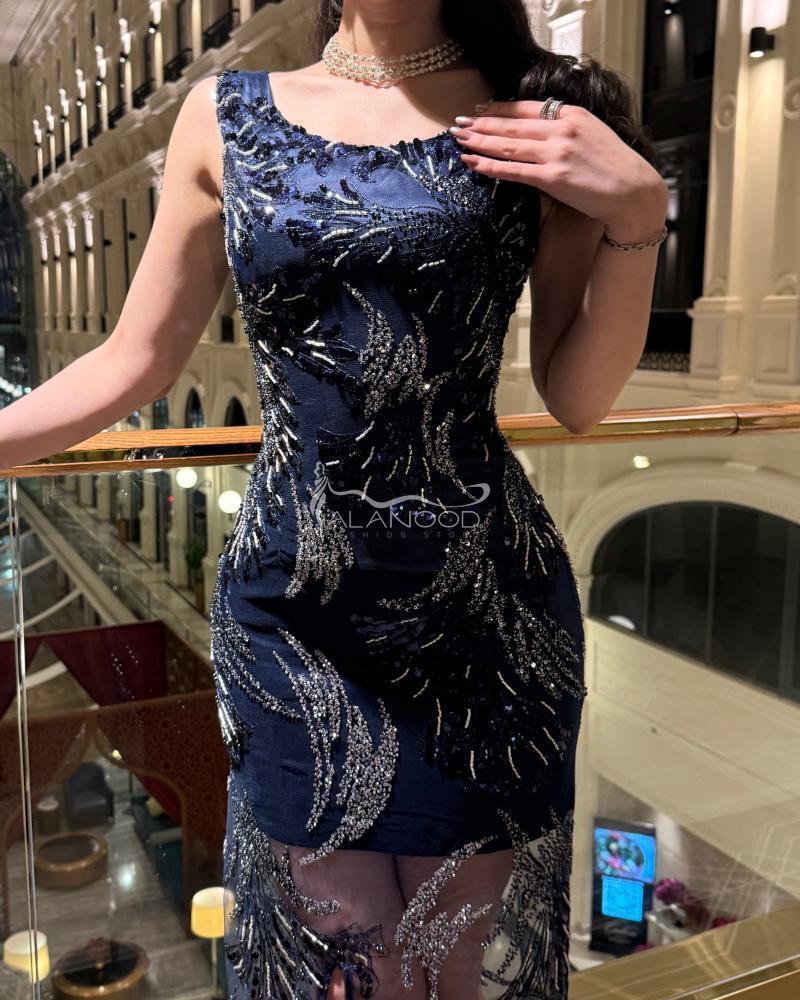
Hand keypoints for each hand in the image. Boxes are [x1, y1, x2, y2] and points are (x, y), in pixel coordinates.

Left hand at [450, 100, 667, 233]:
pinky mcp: (553, 178)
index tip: (480, 110)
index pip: (527, 107)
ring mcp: (557, 153)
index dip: (500, 109)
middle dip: (482, 124)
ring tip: (459, 140)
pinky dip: (490, 166)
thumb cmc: (614, 168)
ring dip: (480, 141)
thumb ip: (566, 130)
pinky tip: (473, 163)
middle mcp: (562, 129)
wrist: (634, 191)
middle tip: (458, 124)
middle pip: (512, 124)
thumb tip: (538, 135)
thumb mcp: (592, 135)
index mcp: (572, 115)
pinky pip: (514, 170)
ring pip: (509, 144)